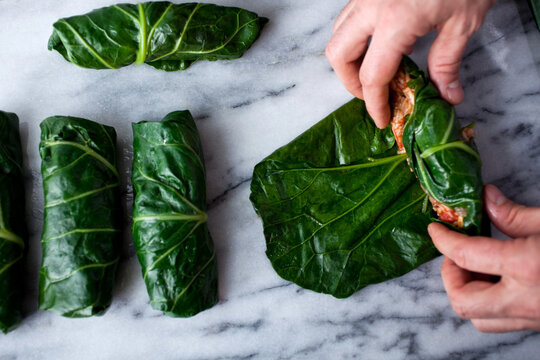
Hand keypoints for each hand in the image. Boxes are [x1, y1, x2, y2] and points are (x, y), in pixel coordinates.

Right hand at [326, 0, 494, 127]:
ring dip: (349, 59)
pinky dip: (356, 38)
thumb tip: (447, 95)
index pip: (373, 75)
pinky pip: (349, 18)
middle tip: (372, 94)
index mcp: (395, 19)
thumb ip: (448, 63)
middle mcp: (371, 5)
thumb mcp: (463, 22)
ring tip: (375, 72)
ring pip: (337, 33)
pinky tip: (380, 45)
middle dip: (350, 82)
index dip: (374, 103)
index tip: (382, 118)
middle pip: (337, 54)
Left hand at [428, 184, 539, 332]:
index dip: (443, 240)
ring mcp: (535, 318)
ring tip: (477, 265)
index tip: (436, 228)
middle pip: (462, 302)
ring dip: (467, 292)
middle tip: (458, 252)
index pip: (465, 256)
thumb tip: (484, 200)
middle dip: (450, 276)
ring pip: (479, 318)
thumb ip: (515, 214)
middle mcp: (526, 300)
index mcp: (527, 267)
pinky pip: (501, 321)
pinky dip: (488, 302)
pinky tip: (499, 279)